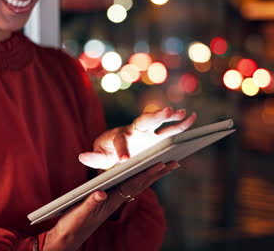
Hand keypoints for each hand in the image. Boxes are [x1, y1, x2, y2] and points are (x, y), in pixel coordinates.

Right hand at [43, 161, 179, 250]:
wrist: (68, 237)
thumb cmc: (72, 225)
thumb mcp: (79, 213)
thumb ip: (90, 203)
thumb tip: (101, 192)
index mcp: (110, 201)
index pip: (133, 185)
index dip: (147, 174)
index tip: (161, 163)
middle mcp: (115, 200)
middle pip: (140, 184)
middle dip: (157, 173)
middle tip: (175, 162)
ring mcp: (113, 200)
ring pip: (136, 185)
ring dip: (152, 176)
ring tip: (166, 166)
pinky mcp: (108, 200)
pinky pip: (128, 187)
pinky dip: (139, 179)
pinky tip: (144, 175)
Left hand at [79, 107, 196, 168]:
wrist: (115, 146)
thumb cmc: (107, 152)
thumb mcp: (99, 157)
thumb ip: (92, 158)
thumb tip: (81, 156)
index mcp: (119, 136)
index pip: (120, 142)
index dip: (122, 151)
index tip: (125, 160)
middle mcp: (135, 130)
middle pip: (144, 121)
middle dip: (155, 116)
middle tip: (166, 112)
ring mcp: (148, 132)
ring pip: (160, 122)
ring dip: (170, 117)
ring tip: (181, 112)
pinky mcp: (158, 137)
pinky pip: (171, 129)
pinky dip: (181, 123)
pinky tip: (192, 117)